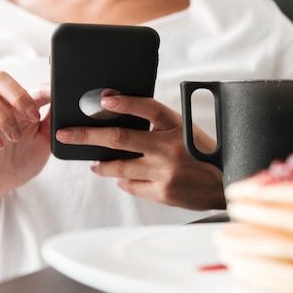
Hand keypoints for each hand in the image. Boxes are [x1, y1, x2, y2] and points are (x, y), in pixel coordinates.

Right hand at [0, 71, 51, 205]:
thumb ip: (54, 122)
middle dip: (18, 94)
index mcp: (19, 106)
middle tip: (33, 116)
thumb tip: (67, 106)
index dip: (42, 89)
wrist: (2, 184)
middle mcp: (0, 107)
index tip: (54, 99)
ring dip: (4, 116)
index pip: (28, 86)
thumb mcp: (45, 141)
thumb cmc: (23, 159)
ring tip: (16, 137)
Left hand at [55, 95, 225, 210]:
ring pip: (119, 167)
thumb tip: (120, 115)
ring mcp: (165, 172)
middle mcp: (170, 147)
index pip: (147, 108)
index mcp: (178, 126)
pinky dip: (122, 180)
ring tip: (93, 161)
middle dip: (87, 135)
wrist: (225, 183)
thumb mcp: (186, 130)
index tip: (103, 99)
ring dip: (101, 164)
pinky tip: (123, 176)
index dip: (124, 103)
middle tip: (67, 133)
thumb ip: (159, 124)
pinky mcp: (162, 193)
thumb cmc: (203, 152)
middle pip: (120, 139)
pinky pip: (130, 185)